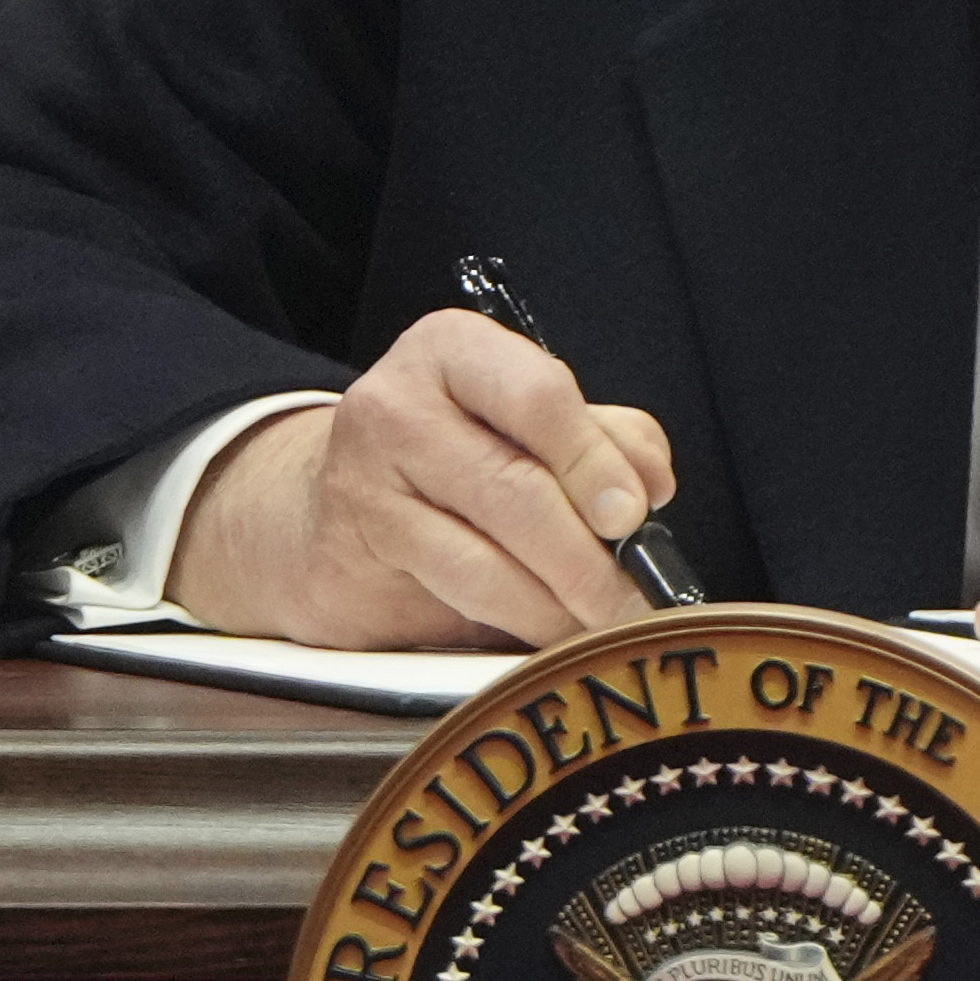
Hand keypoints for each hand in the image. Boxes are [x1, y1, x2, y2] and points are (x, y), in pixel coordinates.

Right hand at [166, 308, 676, 649]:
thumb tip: (650, 481)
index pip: (537, 395)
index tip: (634, 512)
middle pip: (513, 486)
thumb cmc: (455, 450)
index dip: (594, 460)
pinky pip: (452, 598)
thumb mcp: (527, 417)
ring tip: (599, 621)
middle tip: (631, 594)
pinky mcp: (347, 559)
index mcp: (452, 349)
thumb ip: (603, 435)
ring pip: (482, 559)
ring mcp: (362, 485)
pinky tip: (547, 630)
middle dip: (585, 555)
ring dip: (556, 604)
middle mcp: (396, 406)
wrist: (329, 502)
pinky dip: (515, 622)